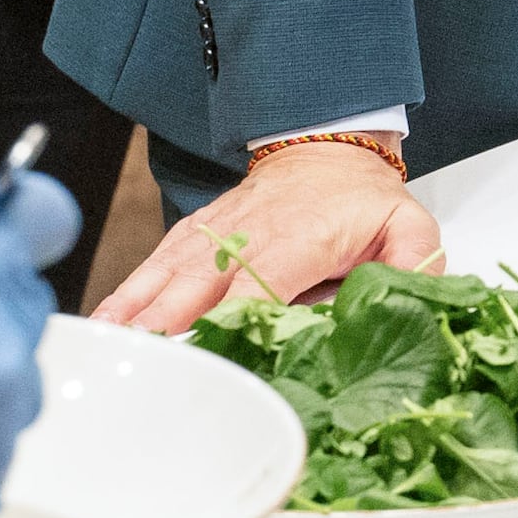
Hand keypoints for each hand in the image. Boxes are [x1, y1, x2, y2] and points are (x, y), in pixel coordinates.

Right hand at [95, 132, 443, 332]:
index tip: (211, 357)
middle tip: (146, 371)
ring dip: (137, 315)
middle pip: (199, 286)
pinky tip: (104, 325)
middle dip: (170, 328)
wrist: (325, 146)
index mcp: (298, 237)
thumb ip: (413, 264)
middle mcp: (246, 234)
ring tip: (111, 352)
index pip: (260, 284)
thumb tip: (409, 299)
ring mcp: (214, 233)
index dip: (232, 321)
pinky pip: (154, 265)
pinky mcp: (194, 234)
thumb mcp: (407, 224)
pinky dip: (127, 296)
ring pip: (167, 276)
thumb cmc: (359, 196)